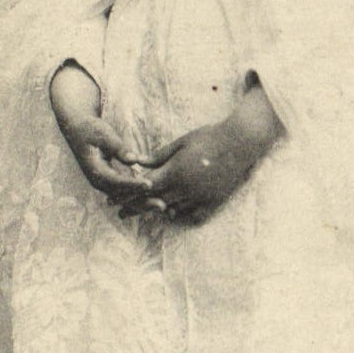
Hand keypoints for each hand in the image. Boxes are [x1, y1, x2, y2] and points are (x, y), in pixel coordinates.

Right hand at [49, 63, 150, 203]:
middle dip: (142, 202)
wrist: (77, 128)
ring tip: (162, 207)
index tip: (150, 185)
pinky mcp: (111, 181)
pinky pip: (125, 193)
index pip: (116, 181)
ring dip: (143, 204)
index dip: (133, 184)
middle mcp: (98, 181)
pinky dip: (139, 197)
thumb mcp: (103, 134)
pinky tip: (156, 199)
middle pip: (122, 197)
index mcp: (95, 170)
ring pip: (125, 198)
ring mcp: (104, 183)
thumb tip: (135, 160)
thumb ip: (118, 147)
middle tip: (162, 206)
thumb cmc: (90, 128)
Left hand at [120, 81, 281, 224]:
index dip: (126, 195)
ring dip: (156, 211)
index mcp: (175, 172)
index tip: (113, 201)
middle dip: (135, 208)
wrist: (240, 142)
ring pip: (172, 210)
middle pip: (154, 203)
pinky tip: (173, 214)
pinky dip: (181, 215)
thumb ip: (158, 156)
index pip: (143, 188)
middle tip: (120, 215)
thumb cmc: (209, 137)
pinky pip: (193, 215)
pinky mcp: (213, 201)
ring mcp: (200, 197)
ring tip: (143, 213)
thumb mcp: (180, 142)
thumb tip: (136, 161)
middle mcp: (185, 189)